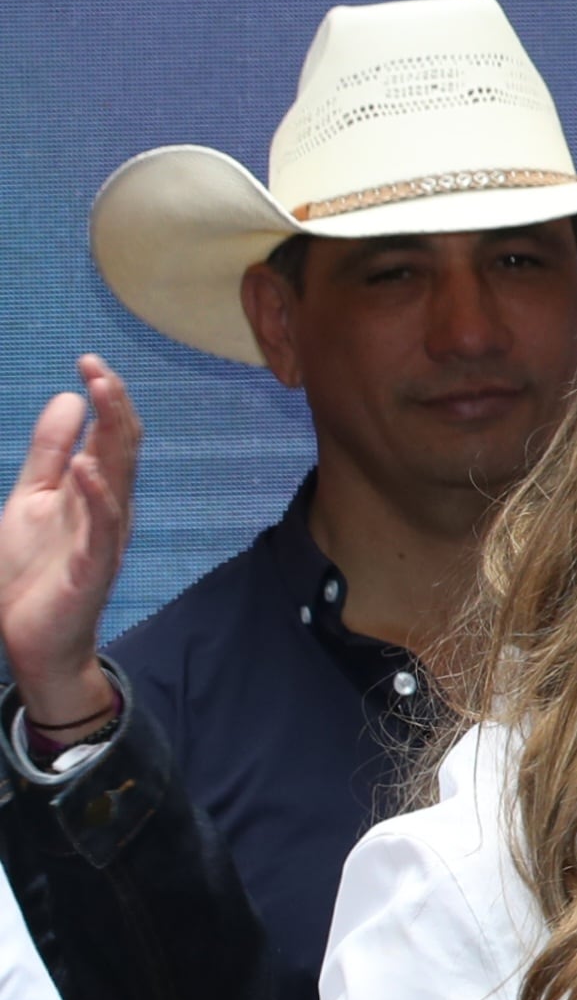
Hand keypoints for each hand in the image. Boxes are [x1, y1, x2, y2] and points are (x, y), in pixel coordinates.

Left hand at [0, 361, 135, 730]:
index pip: (111, 433)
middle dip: (114, 404)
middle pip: (123, 446)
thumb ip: (48, 453)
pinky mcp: (93, 566)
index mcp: (95, 489)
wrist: (32, 639)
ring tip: (103, 395)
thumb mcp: (30, 500)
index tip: (87, 360)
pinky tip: (87, 467)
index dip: (104, 396)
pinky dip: (98, 494)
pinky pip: (103, 526)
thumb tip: (69, 398)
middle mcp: (109, 506)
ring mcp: (105, 536)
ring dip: (112, 434)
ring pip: (120, 476)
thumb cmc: (33, 572)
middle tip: (99, 369)